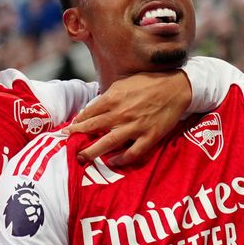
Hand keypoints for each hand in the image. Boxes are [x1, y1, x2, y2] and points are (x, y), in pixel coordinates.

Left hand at [64, 70, 190, 165]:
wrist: (176, 87)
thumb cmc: (148, 82)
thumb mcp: (123, 83)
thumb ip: (108, 96)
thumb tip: (92, 108)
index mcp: (113, 97)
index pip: (88, 112)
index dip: (77, 122)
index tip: (70, 128)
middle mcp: (121, 113)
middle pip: (93, 128)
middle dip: (77, 136)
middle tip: (67, 143)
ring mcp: (135, 126)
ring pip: (108, 143)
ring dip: (92, 152)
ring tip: (81, 158)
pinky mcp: (149, 136)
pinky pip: (132, 153)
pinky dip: (120, 159)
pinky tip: (112, 161)